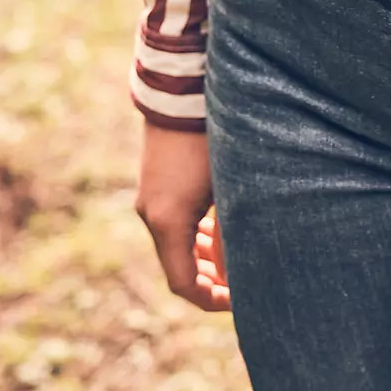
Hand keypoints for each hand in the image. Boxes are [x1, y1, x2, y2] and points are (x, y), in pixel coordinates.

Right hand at [136, 120, 229, 311]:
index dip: (211, 300)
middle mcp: (151, 214)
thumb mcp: (230, 189)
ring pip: (176, 244)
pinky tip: (219, 228)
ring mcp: (149, 198)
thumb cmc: (213, 137)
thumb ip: (232, 236)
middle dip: (209, 281)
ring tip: (235, 257)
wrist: (182, 90)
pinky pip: (172, 223)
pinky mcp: (154, 182)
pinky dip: (194, 234)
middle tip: (241, 285)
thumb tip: (234, 276)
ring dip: (203, 256)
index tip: (240, 301)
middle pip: (178, 267)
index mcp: (168, 222)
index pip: (184, 284)